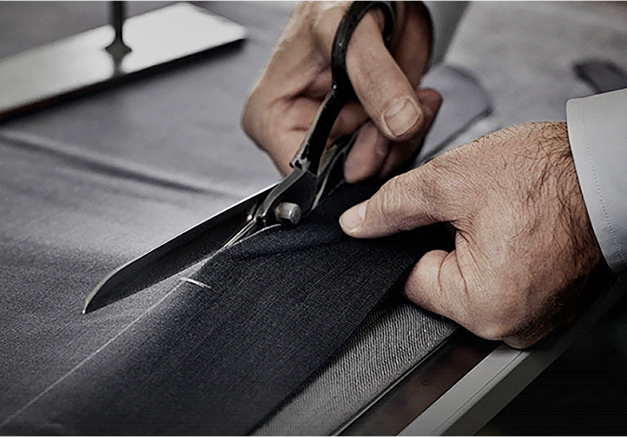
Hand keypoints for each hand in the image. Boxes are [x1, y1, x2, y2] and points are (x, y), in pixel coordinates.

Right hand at [242, 1, 440, 181]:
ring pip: (375, 165)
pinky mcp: (364, 127)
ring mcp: (336, 131)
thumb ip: (373, 77)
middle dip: (382, 148)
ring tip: (413, 97)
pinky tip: (418, 100)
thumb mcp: (347, 29)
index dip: (345, 167)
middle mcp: (301, 129)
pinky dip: (415, 127)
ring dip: (404, 137)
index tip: (376, 140)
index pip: (302, 175)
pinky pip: (394, 148)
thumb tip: (397, 123)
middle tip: (402, 113)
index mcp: (272, 115)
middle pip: (343, 174)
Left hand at [339, 122, 603, 347]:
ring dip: (468, 250)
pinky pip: (498, 285)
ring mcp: (531, 318)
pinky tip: (509, 230)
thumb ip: (392, 206)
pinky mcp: (544, 304)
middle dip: (440, 244)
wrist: (607, 170)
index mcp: (483, 305)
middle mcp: (510, 325)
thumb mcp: (450, 180)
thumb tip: (357, 225)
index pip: (409, 279)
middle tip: (469, 211)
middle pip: (438, 285)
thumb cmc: (547, 175)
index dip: (406, 241)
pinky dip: (494, 258)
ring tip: (495, 219)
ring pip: (468, 284)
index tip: (424, 217)